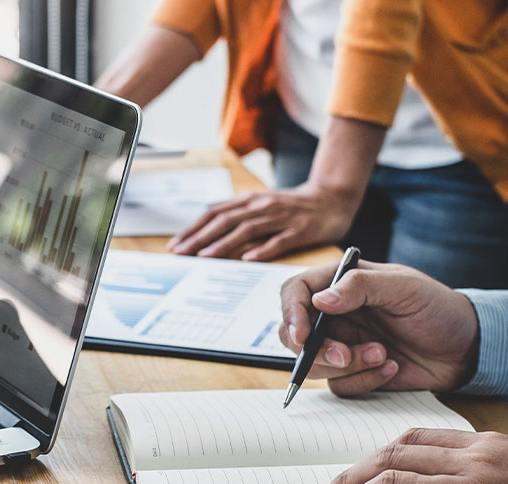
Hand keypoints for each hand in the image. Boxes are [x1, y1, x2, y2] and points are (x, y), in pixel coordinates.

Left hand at [167, 183, 356, 260]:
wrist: (331, 199)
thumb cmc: (292, 206)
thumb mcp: (261, 204)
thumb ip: (237, 213)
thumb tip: (207, 224)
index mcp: (250, 200)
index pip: (215, 213)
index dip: (194, 228)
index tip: (176, 244)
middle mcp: (262, 206)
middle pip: (226, 220)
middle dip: (200, 237)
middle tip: (181, 252)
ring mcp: (281, 217)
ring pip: (247, 229)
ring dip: (224, 243)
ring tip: (205, 256)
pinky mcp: (300, 230)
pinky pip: (279, 241)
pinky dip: (263, 249)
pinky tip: (249, 259)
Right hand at [279, 261, 479, 395]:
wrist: (466, 348)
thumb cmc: (438, 308)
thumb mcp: (404, 287)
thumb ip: (361, 286)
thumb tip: (319, 300)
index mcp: (341, 284)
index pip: (296, 292)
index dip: (291, 313)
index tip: (304, 336)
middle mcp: (336, 315)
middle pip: (294, 334)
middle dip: (316, 350)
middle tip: (343, 356)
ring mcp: (343, 345)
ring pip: (314, 364)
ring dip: (347, 366)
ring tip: (382, 355)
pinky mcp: (355, 373)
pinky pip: (340, 385)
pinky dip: (364, 379)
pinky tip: (392, 368)